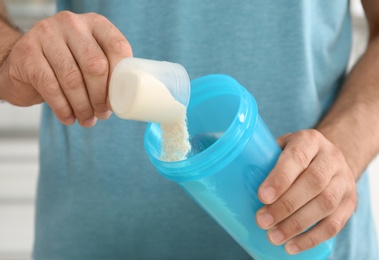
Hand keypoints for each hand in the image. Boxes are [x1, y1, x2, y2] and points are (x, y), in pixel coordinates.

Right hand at [0, 11, 131, 126]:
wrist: (22, 64)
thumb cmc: (64, 65)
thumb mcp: (88, 59)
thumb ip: (107, 71)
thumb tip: (126, 101)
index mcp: (95, 24)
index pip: (117, 47)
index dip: (121, 78)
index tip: (119, 101)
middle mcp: (71, 24)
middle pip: (96, 65)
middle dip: (101, 97)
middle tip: (102, 114)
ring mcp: (46, 35)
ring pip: (73, 79)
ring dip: (82, 106)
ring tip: (86, 120)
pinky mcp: (27, 53)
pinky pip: (50, 87)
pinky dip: (62, 108)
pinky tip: (68, 118)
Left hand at [255, 129, 356, 253]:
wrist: (330, 158)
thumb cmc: (295, 155)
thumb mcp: (281, 147)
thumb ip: (264, 160)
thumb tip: (233, 183)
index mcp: (309, 140)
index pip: (297, 157)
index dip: (280, 178)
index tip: (262, 196)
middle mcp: (331, 158)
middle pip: (313, 182)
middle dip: (286, 205)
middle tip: (262, 221)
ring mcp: (344, 180)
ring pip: (325, 204)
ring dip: (297, 224)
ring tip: (274, 237)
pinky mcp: (350, 202)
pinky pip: (335, 223)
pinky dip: (312, 238)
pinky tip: (293, 246)